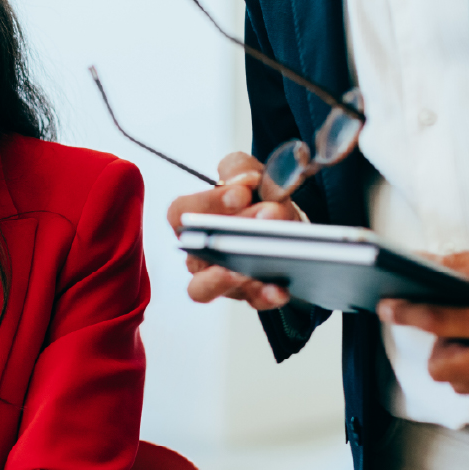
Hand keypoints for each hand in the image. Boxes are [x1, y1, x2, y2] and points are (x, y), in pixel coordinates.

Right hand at [166, 151, 299, 309]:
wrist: (289, 228)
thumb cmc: (260, 202)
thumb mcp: (250, 175)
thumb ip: (239, 168)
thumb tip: (243, 181)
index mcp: (194, 220)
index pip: (179, 212)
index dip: (205, 204)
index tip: (241, 193)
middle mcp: (198, 254)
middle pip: (193, 251)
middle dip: (230, 233)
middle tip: (268, 215)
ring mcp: (220, 280)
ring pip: (204, 289)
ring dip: (225, 278)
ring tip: (250, 267)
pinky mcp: (249, 296)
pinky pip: (251, 302)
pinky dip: (265, 295)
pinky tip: (281, 288)